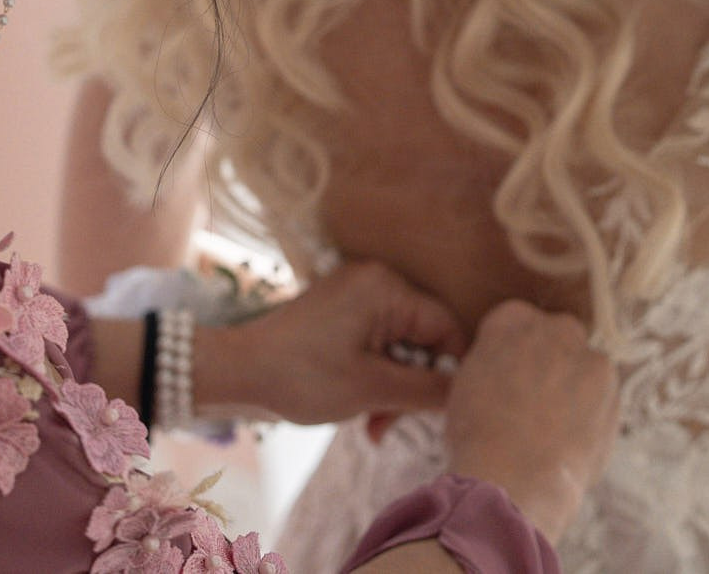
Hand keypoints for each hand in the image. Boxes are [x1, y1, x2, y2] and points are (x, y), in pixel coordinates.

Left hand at [197, 261, 466, 424]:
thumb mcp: (373, 389)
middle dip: (415, 387)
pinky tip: (365, 412)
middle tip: (391, 426)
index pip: (448, 328)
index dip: (451, 373)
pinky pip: (381, 346)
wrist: (237, 374)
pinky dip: (378, 379)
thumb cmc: (301, 377)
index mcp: (387, 288)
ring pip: (404, 348)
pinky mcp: (345, 313)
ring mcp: (359, 296)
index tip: (437, 412)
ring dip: (395, 390)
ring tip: (374, 425)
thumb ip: (430, 389)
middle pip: (427, 339)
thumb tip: (471, 390)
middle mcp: (377, 281)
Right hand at [443, 300, 618, 542]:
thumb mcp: (466, 382)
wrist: (514, 476)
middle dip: (549, 361)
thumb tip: (503, 372)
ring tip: (554, 427)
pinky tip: (571, 439)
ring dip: (574, 386)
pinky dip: (591, 412)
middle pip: (555, 337)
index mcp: (512, 319)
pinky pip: (602, 395)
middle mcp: (554, 328)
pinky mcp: (613, 390)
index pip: (514, 322)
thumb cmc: (477, 433)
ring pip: (583, 366)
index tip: (507, 376)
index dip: (510, 352)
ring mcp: (588, 357)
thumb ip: (491, 362)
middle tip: (533, 400)